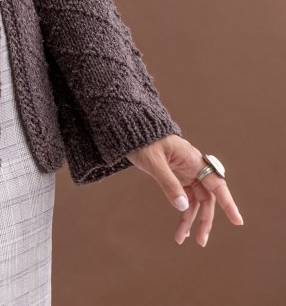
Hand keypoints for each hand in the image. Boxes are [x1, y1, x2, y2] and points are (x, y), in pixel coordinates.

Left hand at [125, 134, 243, 245]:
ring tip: (181, 238)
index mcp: (193, 159)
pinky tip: (181, 228)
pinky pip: (185, 198)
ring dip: (190, 220)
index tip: (237, 221)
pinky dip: (183, 213)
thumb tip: (183, 207)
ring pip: (195, 201)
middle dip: (204, 220)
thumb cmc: (144, 141)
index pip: (216, 184)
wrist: (133, 130)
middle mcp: (194, 167)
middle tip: (201, 241)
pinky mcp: (178, 177)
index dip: (228, 203)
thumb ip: (168, 183)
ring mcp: (186, 172)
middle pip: (206, 198)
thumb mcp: (154, 162)